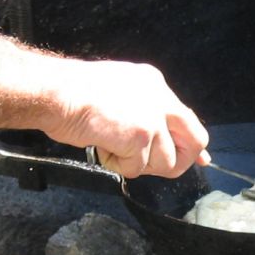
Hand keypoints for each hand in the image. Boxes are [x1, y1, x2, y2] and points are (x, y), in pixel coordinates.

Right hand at [44, 58, 208, 178]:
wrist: (55, 92)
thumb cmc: (74, 93)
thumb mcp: (120, 92)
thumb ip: (144, 111)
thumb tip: (162, 138)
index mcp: (155, 85)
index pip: (187, 118)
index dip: (191, 144)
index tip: (199, 159)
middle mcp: (160, 98)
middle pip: (195, 141)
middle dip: (181, 161)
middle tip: (154, 166)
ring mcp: (152, 117)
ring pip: (165, 162)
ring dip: (138, 165)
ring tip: (113, 148)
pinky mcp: (140, 136)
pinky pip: (137, 168)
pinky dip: (118, 165)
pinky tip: (102, 148)